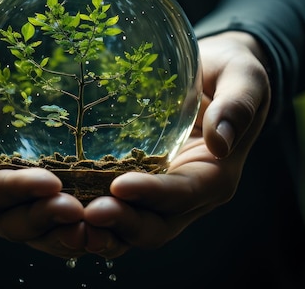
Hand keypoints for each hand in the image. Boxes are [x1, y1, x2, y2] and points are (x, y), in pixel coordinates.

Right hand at [0, 33, 86, 257]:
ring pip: (31, 224)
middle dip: (46, 219)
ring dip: (63, 230)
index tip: (51, 184)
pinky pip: (44, 210)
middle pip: (9, 219)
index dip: (15, 191)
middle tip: (84, 213)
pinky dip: (70, 219)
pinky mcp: (19, 185)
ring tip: (100, 227)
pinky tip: (104, 216)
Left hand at [82, 31, 271, 258]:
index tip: (119, 185)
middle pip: (156, 226)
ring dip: (102, 230)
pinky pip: (116, 210)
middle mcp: (189, 196)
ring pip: (132, 228)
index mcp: (215, 175)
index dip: (153, 195)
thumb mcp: (243, 78)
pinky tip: (61, 208)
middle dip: (122, 224)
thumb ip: (237, 105)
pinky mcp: (140, 187)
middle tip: (86, 214)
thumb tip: (221, 141)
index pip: (183, 194)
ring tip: (68, 221)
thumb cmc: (231, 73)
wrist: (212, 76)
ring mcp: (162, 196)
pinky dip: (90, 216)